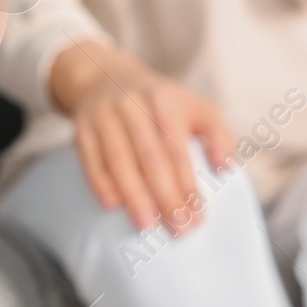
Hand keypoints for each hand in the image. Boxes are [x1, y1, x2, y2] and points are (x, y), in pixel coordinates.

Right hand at [50, 40, 234, 234]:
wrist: (105, 77)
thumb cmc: (160, 104)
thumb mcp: (195, 106)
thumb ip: (219, 135)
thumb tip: (224, 168)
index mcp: (164, 99)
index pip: (177, 148)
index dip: (188, 184)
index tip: (198, 216)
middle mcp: (132, 104)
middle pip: (150, 156)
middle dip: (165, 196)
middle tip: (179, 229)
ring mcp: (103, 114)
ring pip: (119, 158)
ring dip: (133, 194)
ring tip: (146, 225)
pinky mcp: (82, 126)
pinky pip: (89, 157)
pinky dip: (99, 181)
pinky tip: (112, 205)